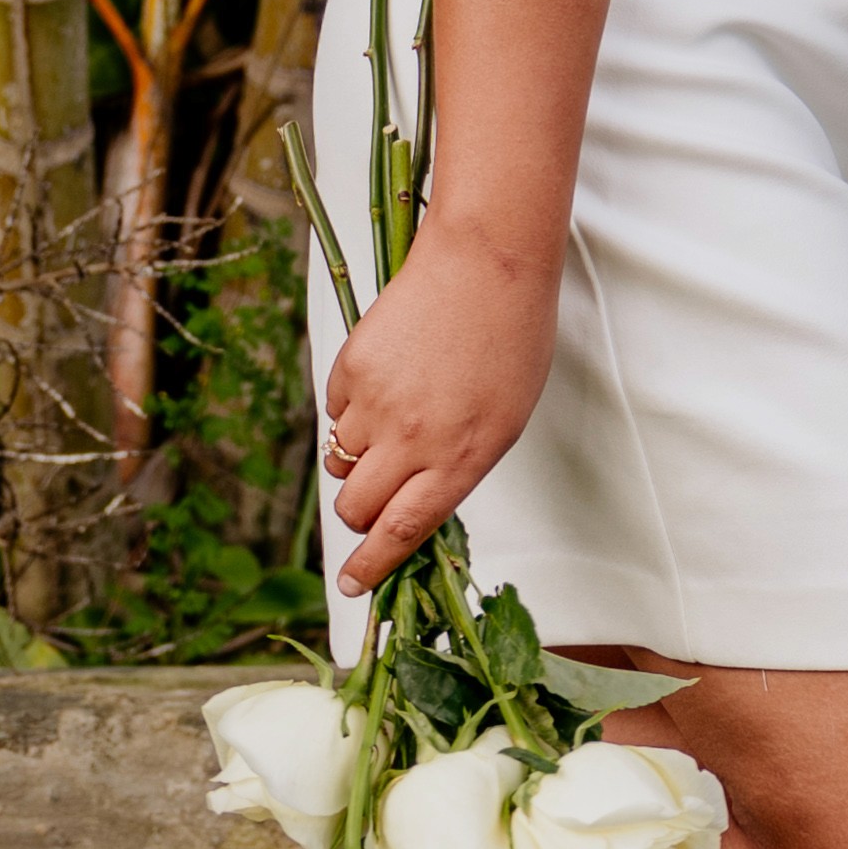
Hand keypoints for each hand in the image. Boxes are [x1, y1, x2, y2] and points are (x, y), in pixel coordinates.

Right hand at [322, 220, 555, 595]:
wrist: (487, 262)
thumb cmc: (511, 341)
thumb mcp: (504, 422)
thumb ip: (456, 468)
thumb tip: (412, 507)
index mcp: (462, 459)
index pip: (402, 533)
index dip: (372, 566)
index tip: (353, 586)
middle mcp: (414, 439)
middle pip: (357, 508)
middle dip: (359, 516)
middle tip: (373, 501)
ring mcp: (377, 403)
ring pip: (341, 460)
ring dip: (358, 458)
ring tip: (396, 420)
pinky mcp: (351, 367)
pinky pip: (336, 411)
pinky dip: (353, 409)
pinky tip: (390, 376)